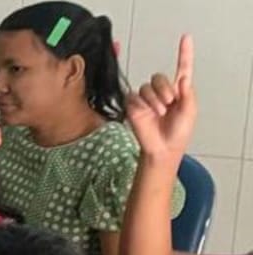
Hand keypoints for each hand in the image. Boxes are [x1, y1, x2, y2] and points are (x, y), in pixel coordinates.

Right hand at [126, 35, 197, 159]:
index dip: (184, 53)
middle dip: (164, 88)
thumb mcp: (190, 111)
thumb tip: (183, 78)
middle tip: (170, 101)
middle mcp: (161, 93)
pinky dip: (143, 104)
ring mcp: (146, 99)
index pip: (181, 68)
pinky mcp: (133, 106)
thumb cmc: (178, 133)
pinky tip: (148, 113)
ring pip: (146, 87)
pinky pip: (134, 97)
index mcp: (178, 91)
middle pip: (158, 77)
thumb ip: (187, 93)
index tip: (186, 38)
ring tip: (161, 111)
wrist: (163, 148)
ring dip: (155, 99)